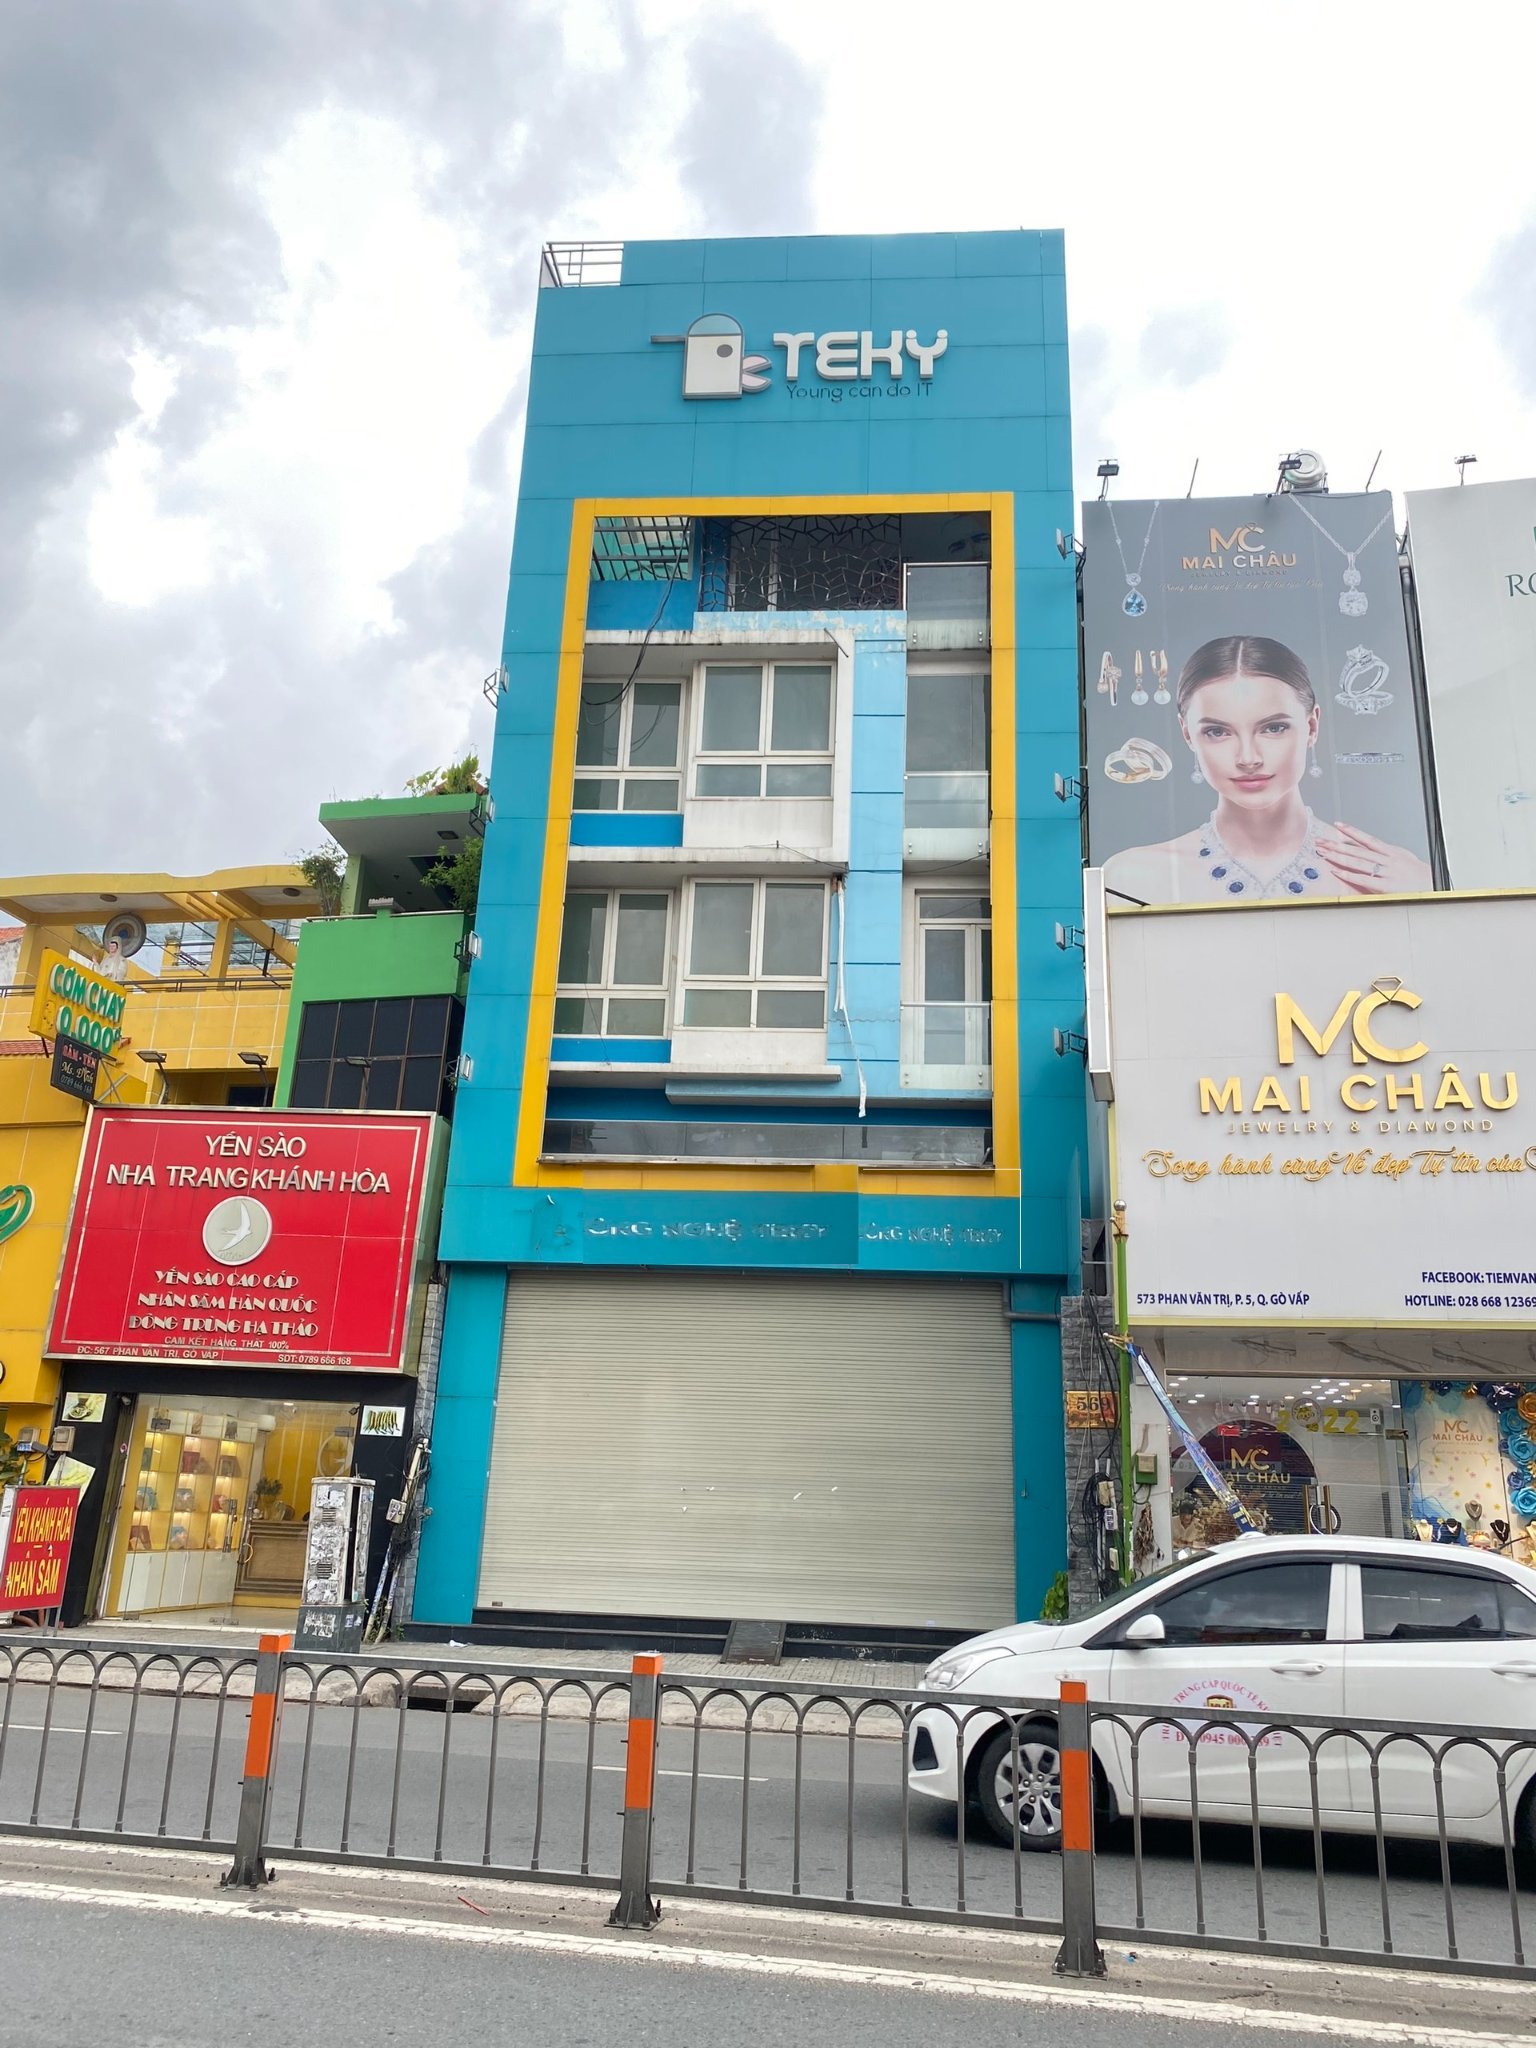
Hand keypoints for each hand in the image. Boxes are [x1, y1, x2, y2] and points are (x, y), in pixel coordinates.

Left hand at [1314, 822, 1432, 894]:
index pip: (1367, 839)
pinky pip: (1363, 878)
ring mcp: (1386, 871)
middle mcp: (1387, 859)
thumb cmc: (1419, 874)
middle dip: (1337, 844)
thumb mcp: (1404, 857)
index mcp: (1391, 852)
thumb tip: (1373, 847)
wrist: (1433, 885)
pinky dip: (1348, 874)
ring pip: (1358, 861)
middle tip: (1321, 840)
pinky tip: (1336, 871)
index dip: (1352, 831)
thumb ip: (1387, 853)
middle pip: (1357, 849)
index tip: (1337, 826)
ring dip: (1339, 857)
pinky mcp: (1385, 885)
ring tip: (1324, 852)